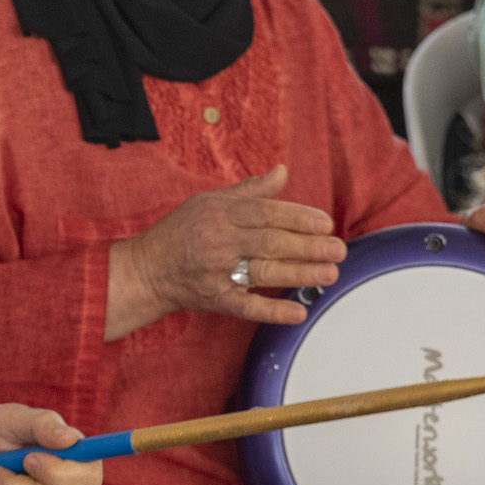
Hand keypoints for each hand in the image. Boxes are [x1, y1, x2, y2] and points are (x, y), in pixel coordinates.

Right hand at [106, 165, 344, 338]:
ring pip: (264, 271)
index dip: (299, 217)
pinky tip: (298, 312)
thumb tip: (282, 172)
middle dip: (308, 246)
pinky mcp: (213, 298)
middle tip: (338, 249)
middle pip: (271, 242)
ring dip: (300, 274)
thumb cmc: (180, 232)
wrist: (146, 270)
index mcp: (220, 212)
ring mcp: (216, 271)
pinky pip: (246, 306)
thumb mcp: (210, 201)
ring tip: (329, 273)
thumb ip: (250, 190)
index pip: (267, 212)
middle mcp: (219, 240)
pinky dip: (273, 311)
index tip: (325, 223)